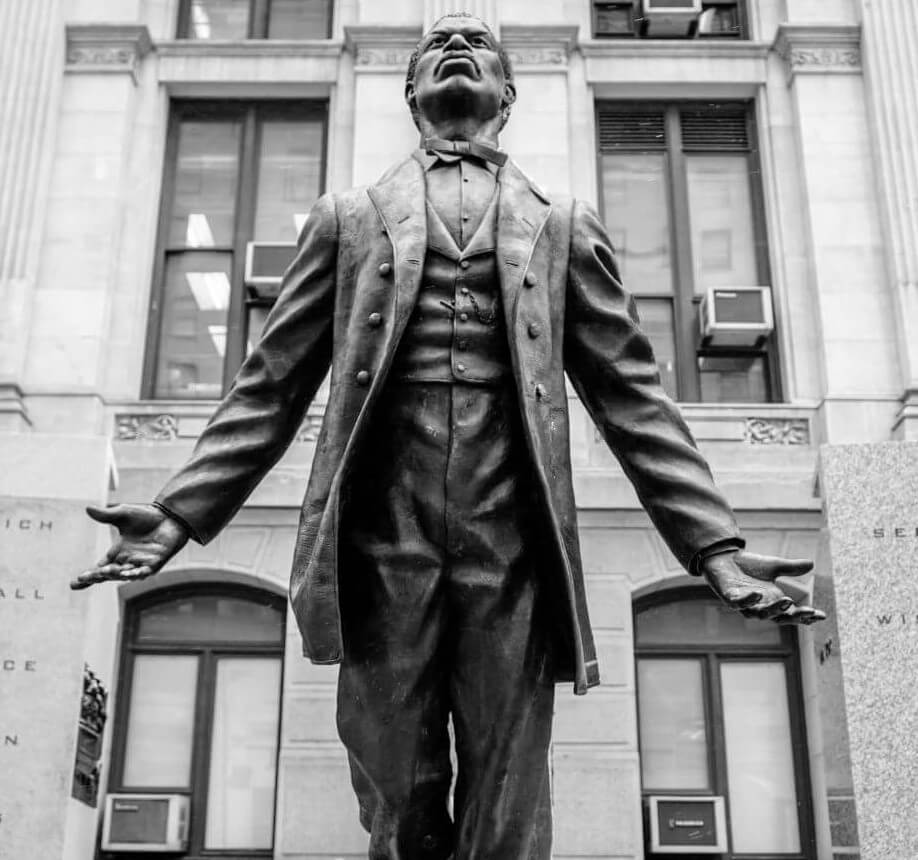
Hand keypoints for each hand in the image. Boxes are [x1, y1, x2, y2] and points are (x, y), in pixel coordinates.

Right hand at [71, 504, 188, 589]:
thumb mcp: (123, 514)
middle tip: (86, 577)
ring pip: (125, 575)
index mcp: (118, 552)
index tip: (74, 584)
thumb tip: (87, 508)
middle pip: (109, 574)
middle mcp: (128, 561)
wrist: (170, 515)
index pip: (99, 568)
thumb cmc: (147, 516)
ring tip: (104, 572)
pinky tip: (127, 574)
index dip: (88, 577)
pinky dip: (136, 574)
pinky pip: (144, 572)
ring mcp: (142, 564)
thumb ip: (106, 515)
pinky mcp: (156, 563)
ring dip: (115, 574)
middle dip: (97, 576)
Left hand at [700, 550, 825, 624]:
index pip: (792, 613)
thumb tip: (812, 564)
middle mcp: (760, 606)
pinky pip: (738, 603)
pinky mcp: (729, 597)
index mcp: (773, 601)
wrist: (724, 557)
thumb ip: (791, 568)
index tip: (822, 616)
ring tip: (787, 600)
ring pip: (760, 613)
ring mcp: (744, 604)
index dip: (805, 617)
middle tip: (809, 612)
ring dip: (774, 609)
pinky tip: (757, 594)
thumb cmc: (749, 565)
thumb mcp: (773, 565)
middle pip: (779, 617)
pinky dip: (748, 600)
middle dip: (794, 616)